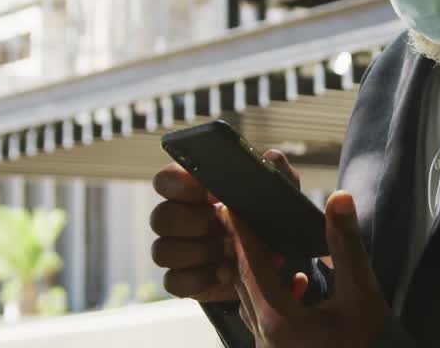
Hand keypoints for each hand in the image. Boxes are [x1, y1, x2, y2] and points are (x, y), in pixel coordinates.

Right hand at [150, 149, 300, 302]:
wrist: (270, 260)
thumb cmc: (265, 217)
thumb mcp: (278, 192)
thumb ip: (277, 171)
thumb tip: (271, 158)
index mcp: (191, 189)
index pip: (165, 180)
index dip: (181, 185)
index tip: (212, 192)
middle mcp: (175, 218)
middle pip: (160, 217)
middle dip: (194, 223)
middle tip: (225, 225)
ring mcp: (175, 250)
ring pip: (162, 251)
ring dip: (199, 252)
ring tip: (233, 251)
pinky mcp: (181, 280)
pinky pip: (172, 281)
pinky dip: (199, 279)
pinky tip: (226, 274)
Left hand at [221, 191, 390, 347]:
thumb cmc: (370, 342)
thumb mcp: (361, 292)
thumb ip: (346, 244)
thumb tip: (339, 198)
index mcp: (279, 321)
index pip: (251, 267)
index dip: (241, 235)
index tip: (230, 207)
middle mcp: (265, 338)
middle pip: (244, 284)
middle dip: (244, 248)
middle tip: (241, 217)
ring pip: (251, 301)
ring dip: (257, 271)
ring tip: (270, 245)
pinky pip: (263, 317)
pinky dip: (272, 293)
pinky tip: (297, 282)